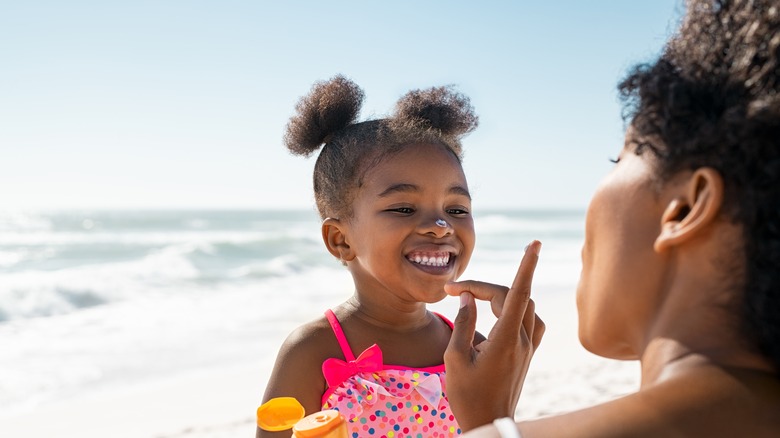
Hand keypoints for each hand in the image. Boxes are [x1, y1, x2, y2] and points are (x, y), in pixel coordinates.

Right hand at [443, 240, 544, 431]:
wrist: (489, 423)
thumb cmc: (467, 395)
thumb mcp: (454, 359)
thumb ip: (462, 324)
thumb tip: (468, 297)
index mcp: (504, 341)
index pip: (518, 294)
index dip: (526, 266)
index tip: (534, 243)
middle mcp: (522, 341)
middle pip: (513, 297)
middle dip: (485, 287)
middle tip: (455, 291)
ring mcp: (528, 348)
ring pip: (526, 306)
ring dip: (504, 295)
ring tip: (477, 299)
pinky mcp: (528, 354)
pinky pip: (531, 321)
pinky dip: (517, 309)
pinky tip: (500, 313)